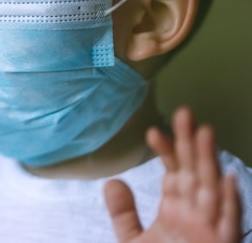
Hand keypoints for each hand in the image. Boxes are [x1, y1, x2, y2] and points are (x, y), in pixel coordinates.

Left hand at [104, 106, 240, 242]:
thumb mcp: (133, 241)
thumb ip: (123, 213)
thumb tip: (112, 181)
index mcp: (177, 211)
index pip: (173, 173)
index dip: (166, 152)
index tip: (151, 132)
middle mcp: (196, 215)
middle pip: (193, 173)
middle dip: (190, 144)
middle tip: (184, 112)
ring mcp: (210, 230)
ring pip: (211, 191)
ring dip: (209, 163)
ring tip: (204, 132)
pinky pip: (227, 223)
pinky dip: (229, 203)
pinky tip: (228, 179)